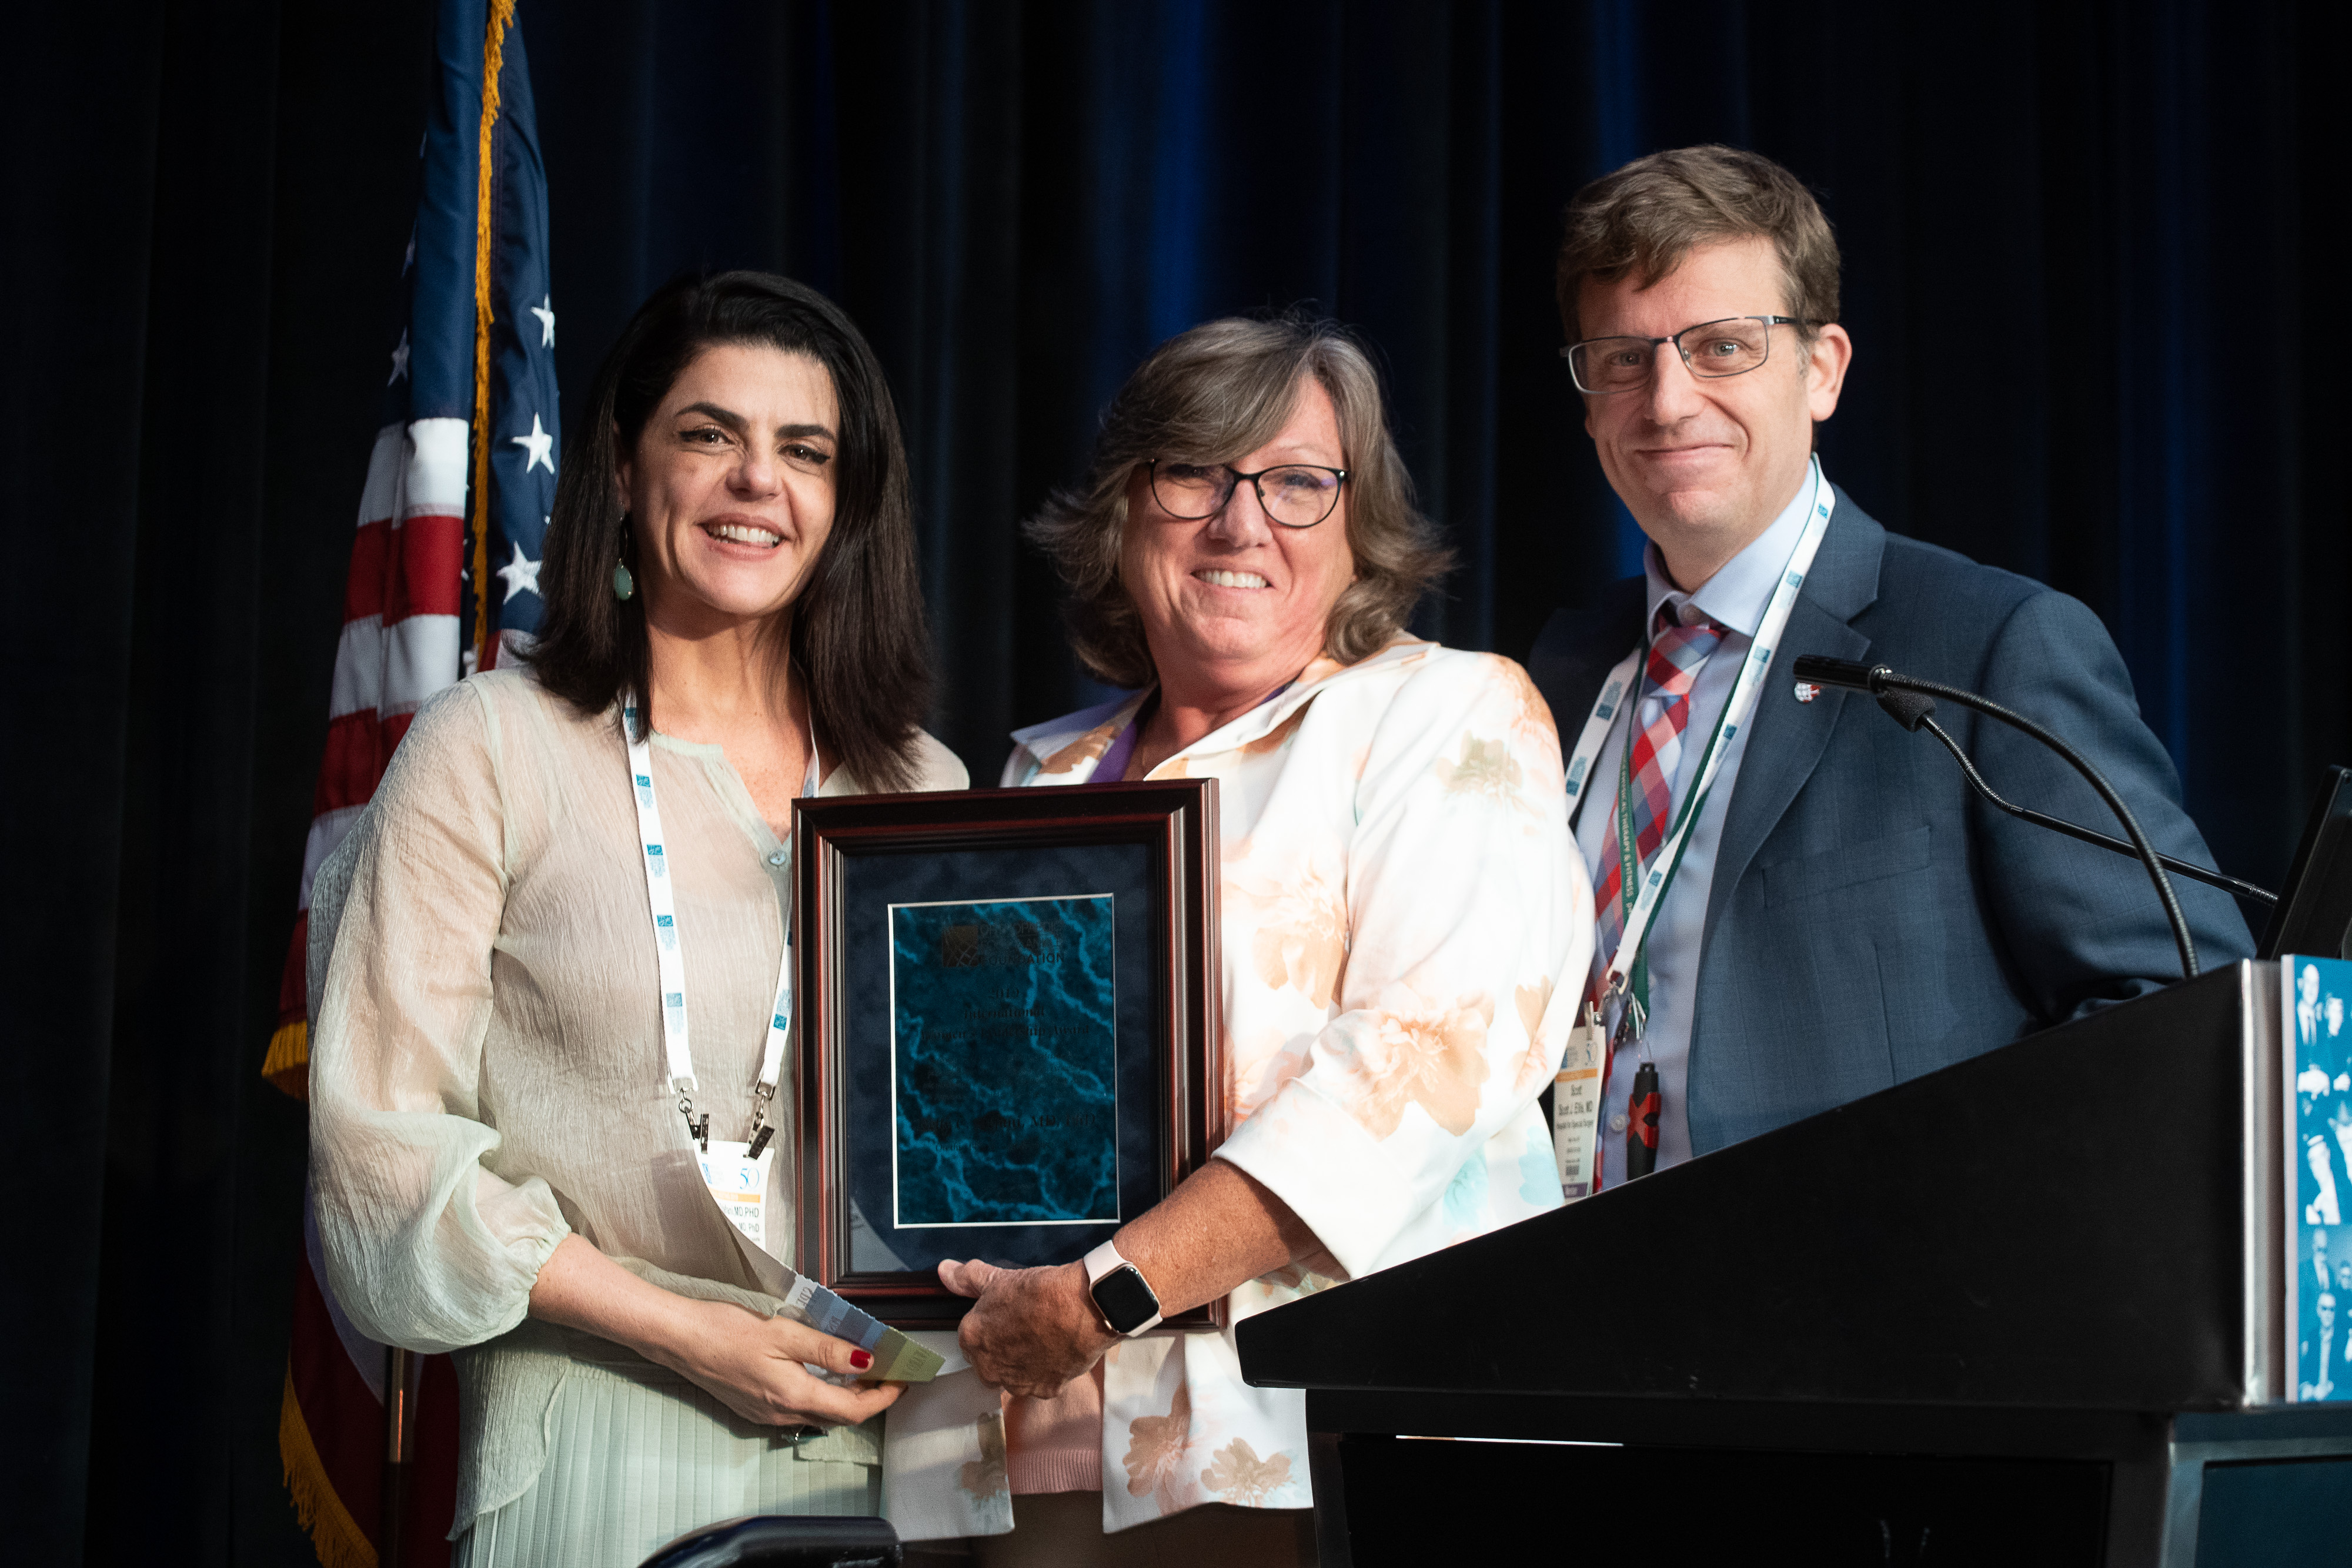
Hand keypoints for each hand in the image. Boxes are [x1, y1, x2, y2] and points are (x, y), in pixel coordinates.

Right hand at [649, 1296, 903, 1429]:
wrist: (678, 1339)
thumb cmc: (726, 1329)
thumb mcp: (784, 1332)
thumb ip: (827, 1350)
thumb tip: (867, 1361)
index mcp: (793, 1396)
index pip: (854, 1410)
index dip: (883, 1397)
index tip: (903, 1380)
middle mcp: (781, 1414)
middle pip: (839, 1416)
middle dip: (869, 1399)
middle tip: (890, 1374)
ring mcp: (765, 1414)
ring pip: (818, 1414)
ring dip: (845, 1398)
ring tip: (863, 1372)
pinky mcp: (753, 1407)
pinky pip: (798, 1409)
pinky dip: (820, 1396)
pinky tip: (822, 1376)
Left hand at [939, 1259, 1116, 1399]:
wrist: (1083, 1307)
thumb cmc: (1042, 1293)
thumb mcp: (999, 1278)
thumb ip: (967, 1278)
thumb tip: (945, 1271)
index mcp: (973, 1339)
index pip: (970, 1338)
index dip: (989, 1326)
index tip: (1005, 1316)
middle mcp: (990, 1367)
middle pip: (988, 1362)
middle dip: (1001, 1349)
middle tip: (1023, 1327)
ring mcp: (1017, 1383)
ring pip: (1012, 1377)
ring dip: (1022, 1364)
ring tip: (1041, 1338)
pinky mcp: (1044, 1390)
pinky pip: (1039, 1384)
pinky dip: (1046, 1372)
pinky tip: (1056, 1350)